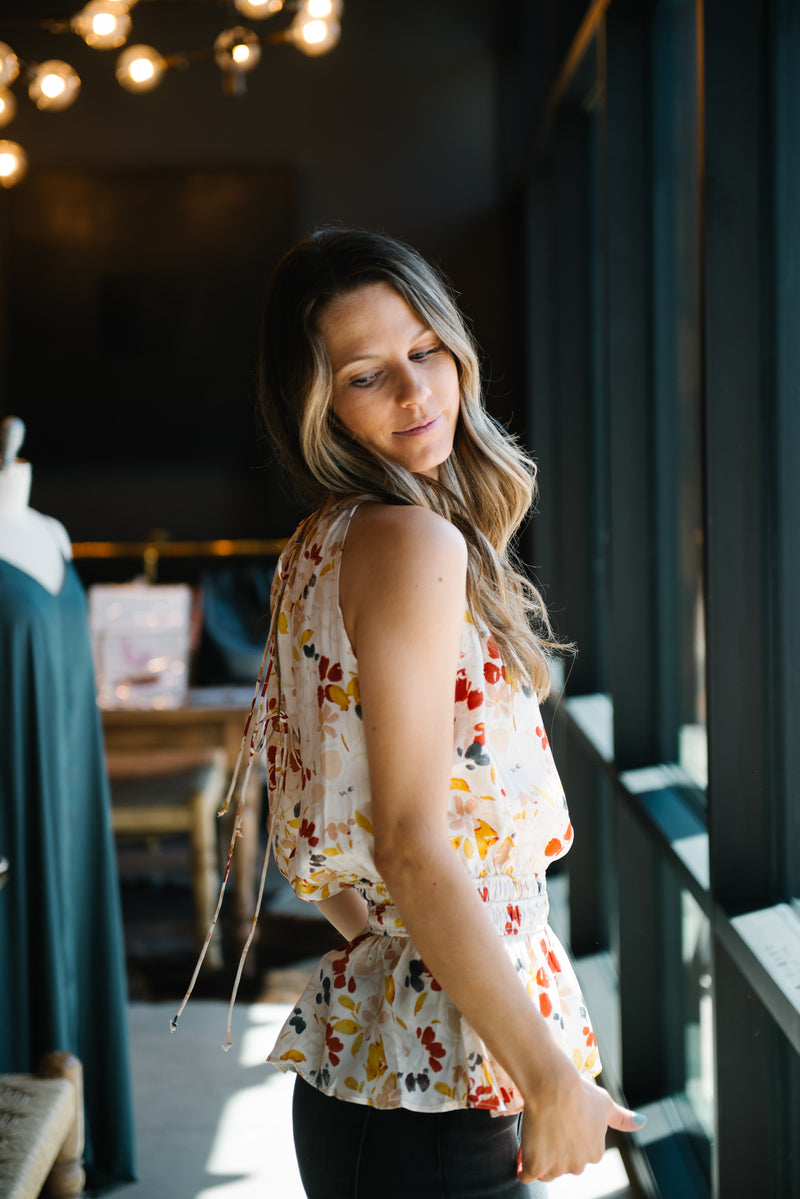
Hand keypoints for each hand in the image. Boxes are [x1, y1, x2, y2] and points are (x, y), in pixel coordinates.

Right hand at [516, 1073, 645, 1183]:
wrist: (553, 1086)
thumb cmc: (579, 1090)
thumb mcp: (604, 1102)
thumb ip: (622, 1118)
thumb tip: (642, 1122)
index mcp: (595, 1153)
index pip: (580, 1154)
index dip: (569, 1139)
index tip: (561, 1123)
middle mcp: (579, 1165)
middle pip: (563, 1165)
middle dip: (555, 1151)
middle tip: (547, 1126)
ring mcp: (558, 1168)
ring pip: (546, 1171)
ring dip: (540, 1159)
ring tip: (535, 1135)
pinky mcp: (537, 1166)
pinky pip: (527, 1175)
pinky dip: (523, 1167)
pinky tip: (522, 1154)